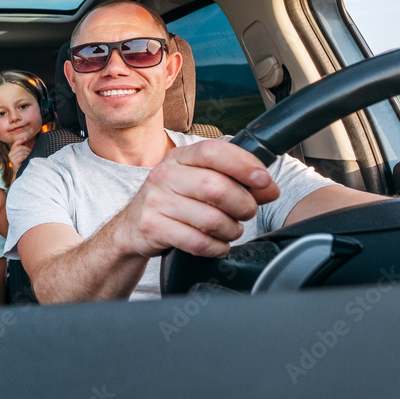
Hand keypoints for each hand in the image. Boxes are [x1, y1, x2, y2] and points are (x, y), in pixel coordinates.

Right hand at [8, 133, 31, 170]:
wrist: (20, 174)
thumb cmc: (22, 163)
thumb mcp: (22, 154)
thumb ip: (22, 148)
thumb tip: (25, 140)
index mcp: (11, 152)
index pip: (15, 143)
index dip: (21, 140)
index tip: (26, 138)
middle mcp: (10, 155)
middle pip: (20, 147)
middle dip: (27, 149)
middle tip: (30, 152)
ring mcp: (12, 159)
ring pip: (22, 152)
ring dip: (27, 153)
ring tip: (29, 156)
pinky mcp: (14, 163)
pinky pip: (22, 156)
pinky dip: (26, 157)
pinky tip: (27, 159)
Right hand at [110, 139, 279, 258]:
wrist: (131, 229)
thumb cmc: (173, 204)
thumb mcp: (198, 183)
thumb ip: (234, 182)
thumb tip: (269, 188)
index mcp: (179, 158)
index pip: (213, 151)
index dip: (243, 164)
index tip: (263, 181)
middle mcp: (164, 175)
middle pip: (216, 188)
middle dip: (243, 205)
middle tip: (245, 213)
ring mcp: (155, 201)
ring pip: (211, 219)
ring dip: (231, 230)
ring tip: (229, 231)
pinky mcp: (152, 227)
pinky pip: (197, 242)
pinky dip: (215, 247)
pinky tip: (215, 245)